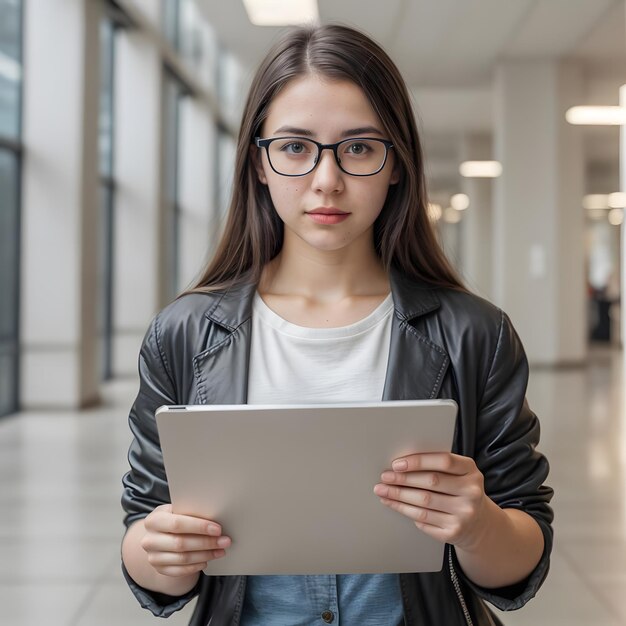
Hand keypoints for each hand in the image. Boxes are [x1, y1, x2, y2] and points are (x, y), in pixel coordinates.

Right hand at [141, 504, 230, 576]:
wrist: (158, 535)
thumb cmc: (174, 518)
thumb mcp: (177, 510)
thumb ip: (190, 512)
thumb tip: (215, 514)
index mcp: (154, 520)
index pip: (177, 524)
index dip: (199, 527)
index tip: (218, 529)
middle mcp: (150, 540)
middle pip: (181, 543)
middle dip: (206, 542)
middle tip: (225, 541)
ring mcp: (153, 557)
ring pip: (183, 558)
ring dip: (205, 555)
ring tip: (221, 551)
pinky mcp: (159, 569)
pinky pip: (180, 571)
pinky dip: (196, 566)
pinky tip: (207, 560)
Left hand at [373, 452, 488, 551]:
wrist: (478, 523)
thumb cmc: (459, 490)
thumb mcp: (458, 473)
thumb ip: (437, 465)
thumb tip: (401, 464)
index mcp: (471, 471)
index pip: (444, 462)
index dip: (418, 462)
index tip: (397, 464)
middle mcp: (471, 493)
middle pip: (431, 483)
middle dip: (403, 480)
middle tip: (385, 477)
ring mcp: (464, 514)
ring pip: (423, 503)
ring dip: (398, 496)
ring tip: (383, 491)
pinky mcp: (454, 532)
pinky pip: (423, 520)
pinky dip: (405, 510)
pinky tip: (394, 504)